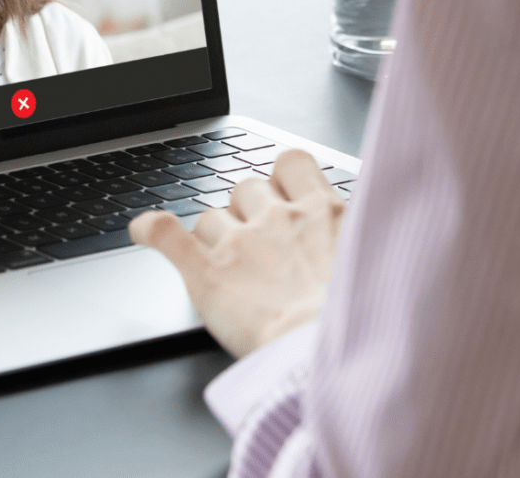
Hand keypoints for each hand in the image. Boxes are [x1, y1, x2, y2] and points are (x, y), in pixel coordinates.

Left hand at [130, 148, 345, 358]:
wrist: (328, 356)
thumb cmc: (357, 322)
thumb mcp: (376, 266)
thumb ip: (359, 240)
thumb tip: (360, 238)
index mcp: (324, 212)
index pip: (292, 163)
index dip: (283, 178)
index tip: (284, 196)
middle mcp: (278, 218)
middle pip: (247, 188)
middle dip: (248, 211)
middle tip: (261, 249)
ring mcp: (239, 243)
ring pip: (211, 216)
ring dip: (214, 235)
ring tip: (230, 269)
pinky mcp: (207, 273)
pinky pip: (166, 233)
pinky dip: (151, 230)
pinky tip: (143, 230)